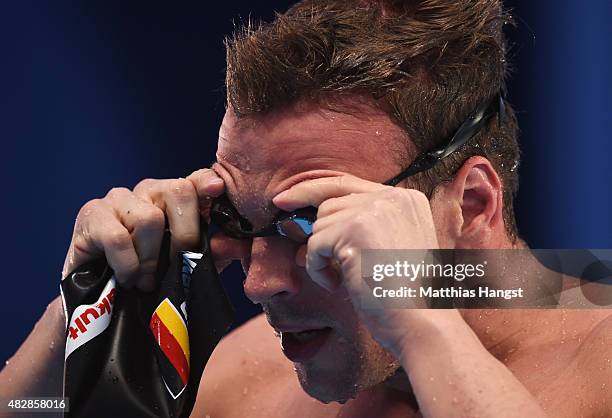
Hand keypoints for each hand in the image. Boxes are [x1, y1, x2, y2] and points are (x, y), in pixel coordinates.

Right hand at [62, 169, 250, 290]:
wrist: (98, 298)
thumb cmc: (147, 277)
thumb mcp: (185, 267)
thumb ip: (212, 254)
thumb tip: (234, 244)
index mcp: (173, 199)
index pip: (194, 180)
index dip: (206, 182)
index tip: (218, 189)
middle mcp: (147, 191)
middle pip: (177, 192)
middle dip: (185, 235)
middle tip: (176, 265)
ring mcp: (118, 199)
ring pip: (150, 218)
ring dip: (151, 259)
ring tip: (145, 281)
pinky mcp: (91, 215)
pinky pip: (119, 238)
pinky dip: (128, 265)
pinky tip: (127, 279)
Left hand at [273, 174, 440, 355]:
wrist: (422, 324)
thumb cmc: (403, 295)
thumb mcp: (390, 246)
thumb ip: (360, 224)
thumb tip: (305, 222)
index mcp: (405, 198)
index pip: (347, 184)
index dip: (311, 189)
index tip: (283, 200)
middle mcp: (392, 197)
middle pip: (329, 205)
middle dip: (319, 236)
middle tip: (320, 263)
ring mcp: (375, 210)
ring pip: (320, 225)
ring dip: (322, 256)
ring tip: (344, 278)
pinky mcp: (357, 230)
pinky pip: (315, 245)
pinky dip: (318, 269)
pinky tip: (338, 285)